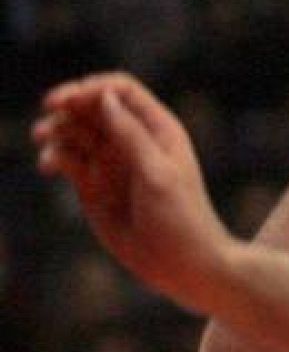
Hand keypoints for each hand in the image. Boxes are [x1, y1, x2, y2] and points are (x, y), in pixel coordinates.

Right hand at [33, 73, 233, 303]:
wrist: (181, 262)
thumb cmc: (181, 216)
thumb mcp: (157, 173)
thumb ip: (130, 135)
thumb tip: (103, 97)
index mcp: (158, 128)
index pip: (119, 90)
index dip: (90, 88)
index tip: (62, 100)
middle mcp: (133, 140)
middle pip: (92, 107)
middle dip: (67, 107)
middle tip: (46, 122)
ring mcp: (112, 162)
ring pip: (75, 132)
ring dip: (56, 131)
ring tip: (44, 142)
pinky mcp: (94, 186)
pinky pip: (68, 160)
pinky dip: (54, 157)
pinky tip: (48, 166)